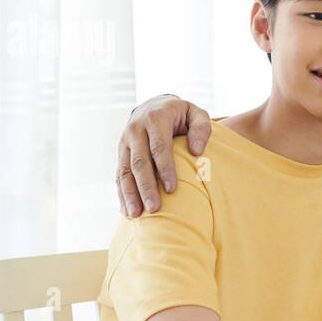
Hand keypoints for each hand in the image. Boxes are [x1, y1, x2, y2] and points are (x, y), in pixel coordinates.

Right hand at [116, 95, 212, 216]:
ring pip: (125, 171)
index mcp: (155, 119)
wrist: (154, 105)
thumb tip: (196, 150)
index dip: (165, 169)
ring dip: (130, 194)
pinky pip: (119, 175)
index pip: (159, 147)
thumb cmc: (181, 115)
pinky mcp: (121, 153)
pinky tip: (126, 211)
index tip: (172, 189)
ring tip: (136, 215)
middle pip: (139, 162)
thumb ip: (202, 128)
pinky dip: (122, 194)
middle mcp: (136, 130)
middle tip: (154, 208)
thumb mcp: (196, 114)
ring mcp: (125, 142)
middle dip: (146, 187)